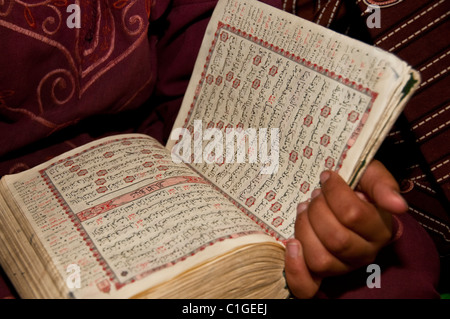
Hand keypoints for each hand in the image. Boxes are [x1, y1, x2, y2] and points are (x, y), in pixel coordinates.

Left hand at [284, 160, 407, 297]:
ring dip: (304, 229)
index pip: (353, 215)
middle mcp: (363, 254)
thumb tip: (398, 205)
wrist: (340, 199)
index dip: (334, 192)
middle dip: (318, 210)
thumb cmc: (355, 187)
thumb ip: (383, 185)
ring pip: (320, 260)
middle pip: (336, 239)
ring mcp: (341, 267)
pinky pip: (307, 286)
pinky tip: (292, 245)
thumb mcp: (370, 176)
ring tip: (304, 210)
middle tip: (315, 196)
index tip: (327, 177)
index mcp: (379, 231)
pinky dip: (296, 269)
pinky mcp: (319, 275)